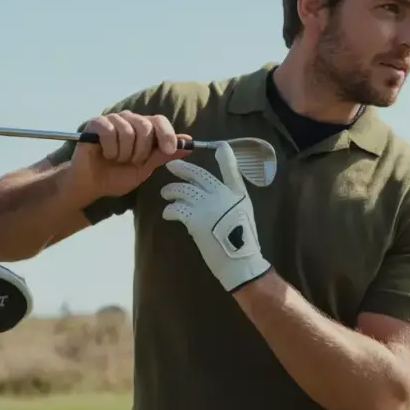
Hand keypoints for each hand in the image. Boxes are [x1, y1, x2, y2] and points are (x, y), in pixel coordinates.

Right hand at [65, 110, 190, 200]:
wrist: (92, 186)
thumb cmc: (116, 176)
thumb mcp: (145, 169)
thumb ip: (163, 155)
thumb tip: (189, 144)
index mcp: (143, 128)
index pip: (160, 121)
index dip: (167, 134)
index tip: (169, 150)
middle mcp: (129, 120)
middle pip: (146, 126)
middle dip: (141, 151)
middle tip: (131, 162)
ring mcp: (112, 119)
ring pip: (128, 132)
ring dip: (123, 154)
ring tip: (116, 160)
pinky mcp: (96, 123)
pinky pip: (109, 132)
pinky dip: (110, 149)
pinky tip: (105, 154)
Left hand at [160, 143, 271, 292]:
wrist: (240, 262)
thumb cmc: (242, 243)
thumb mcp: (243, 214)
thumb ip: (231, 200)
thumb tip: (216, 193)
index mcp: (238, 194)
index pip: (232, 170)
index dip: (226, 156)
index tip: (220, 146)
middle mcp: (223, 195)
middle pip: (199, 175)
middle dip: (183, 168)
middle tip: (171, 165)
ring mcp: (209, 206)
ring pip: (183, 190)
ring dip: (171, 191)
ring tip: (165, 193)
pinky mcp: (196, 219)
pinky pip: (177, 209)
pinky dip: (170, 210)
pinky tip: (168, 213)